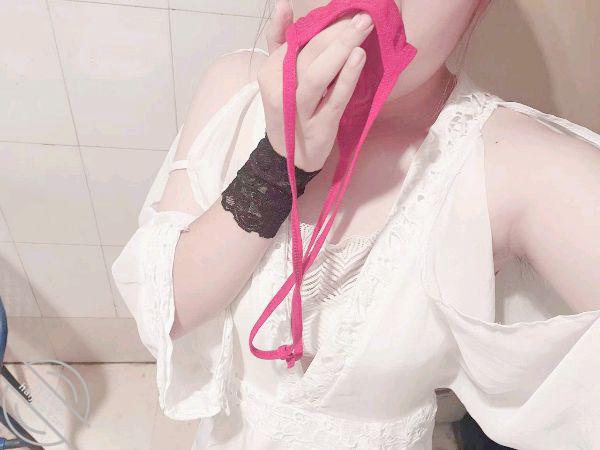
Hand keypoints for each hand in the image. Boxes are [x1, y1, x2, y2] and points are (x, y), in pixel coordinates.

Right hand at [258, 0, 373, 171]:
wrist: (290, 158)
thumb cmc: (289, 110)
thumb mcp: (279, 76)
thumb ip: (281, 40)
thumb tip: (284, 4)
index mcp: (270, 72)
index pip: (296, 41)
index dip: (322, 24)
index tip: (346, 10)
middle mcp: (280, 91)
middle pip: (308, 54)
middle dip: (336, 32)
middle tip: (362, 15)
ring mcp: (299, 111)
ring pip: (317, 75)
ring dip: (341, 49)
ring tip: (363, 27)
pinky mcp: (319, 127)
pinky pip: (334, 99)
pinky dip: (347, 78)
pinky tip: (359, 58)